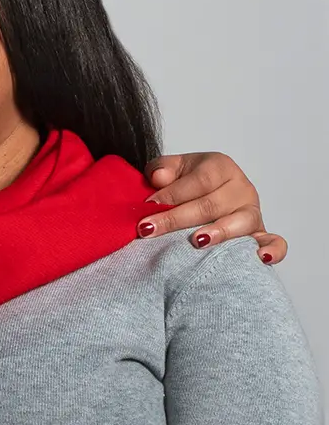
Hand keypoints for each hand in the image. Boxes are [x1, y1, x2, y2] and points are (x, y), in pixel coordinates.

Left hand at [141, 151, 286, 264]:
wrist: (203, 194)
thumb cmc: (186, 182)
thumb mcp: (171, 168)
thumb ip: (161, 169)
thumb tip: (159, 178)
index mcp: (220, 166)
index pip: (199, 180)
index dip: (173, 193)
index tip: (148, 206)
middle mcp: (240, 188)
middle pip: (212, 204)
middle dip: (177, 218)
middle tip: (150, 230)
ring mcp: (253, 211)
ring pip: (241, 222)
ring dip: (219, 232)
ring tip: (197, 241)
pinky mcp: (261, 233)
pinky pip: (274, 241)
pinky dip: (272, 250)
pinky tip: (261, 258)